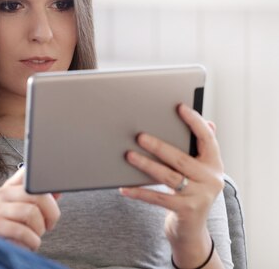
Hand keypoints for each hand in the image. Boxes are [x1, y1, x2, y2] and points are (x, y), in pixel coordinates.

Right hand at [0, 167, 60, 250]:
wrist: (1, 251)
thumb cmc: (19, 231)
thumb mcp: (32, 212)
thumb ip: (43, 199)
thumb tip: (57, 190)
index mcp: (10, 186)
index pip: (28, 172)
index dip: (44, 182)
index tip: (55, 193)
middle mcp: (1, 193)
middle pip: (37, 194)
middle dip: (51, 213)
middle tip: (49, 224)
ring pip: (31, 212)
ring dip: (40, 229)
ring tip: (35, 235)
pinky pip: (23, 231)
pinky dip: (32, 241)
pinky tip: (29, 243)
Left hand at [120, 104, 224, 267]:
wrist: (192, 230)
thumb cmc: (189, 192)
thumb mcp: (198, 171)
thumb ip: (198, 149)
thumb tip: (207, 122)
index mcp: (214, 165)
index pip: (208, 139)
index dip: (195, 122)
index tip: (180, 107)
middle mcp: (211, 180)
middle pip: (181, 159)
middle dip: (159, 146)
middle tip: (139, 136)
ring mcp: (199, 197)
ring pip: (168, 177)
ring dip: (146, 165)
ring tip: (128, 155)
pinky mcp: (185, 211)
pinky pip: (157, 198)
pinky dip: (139, 192)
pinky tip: (123, 187)